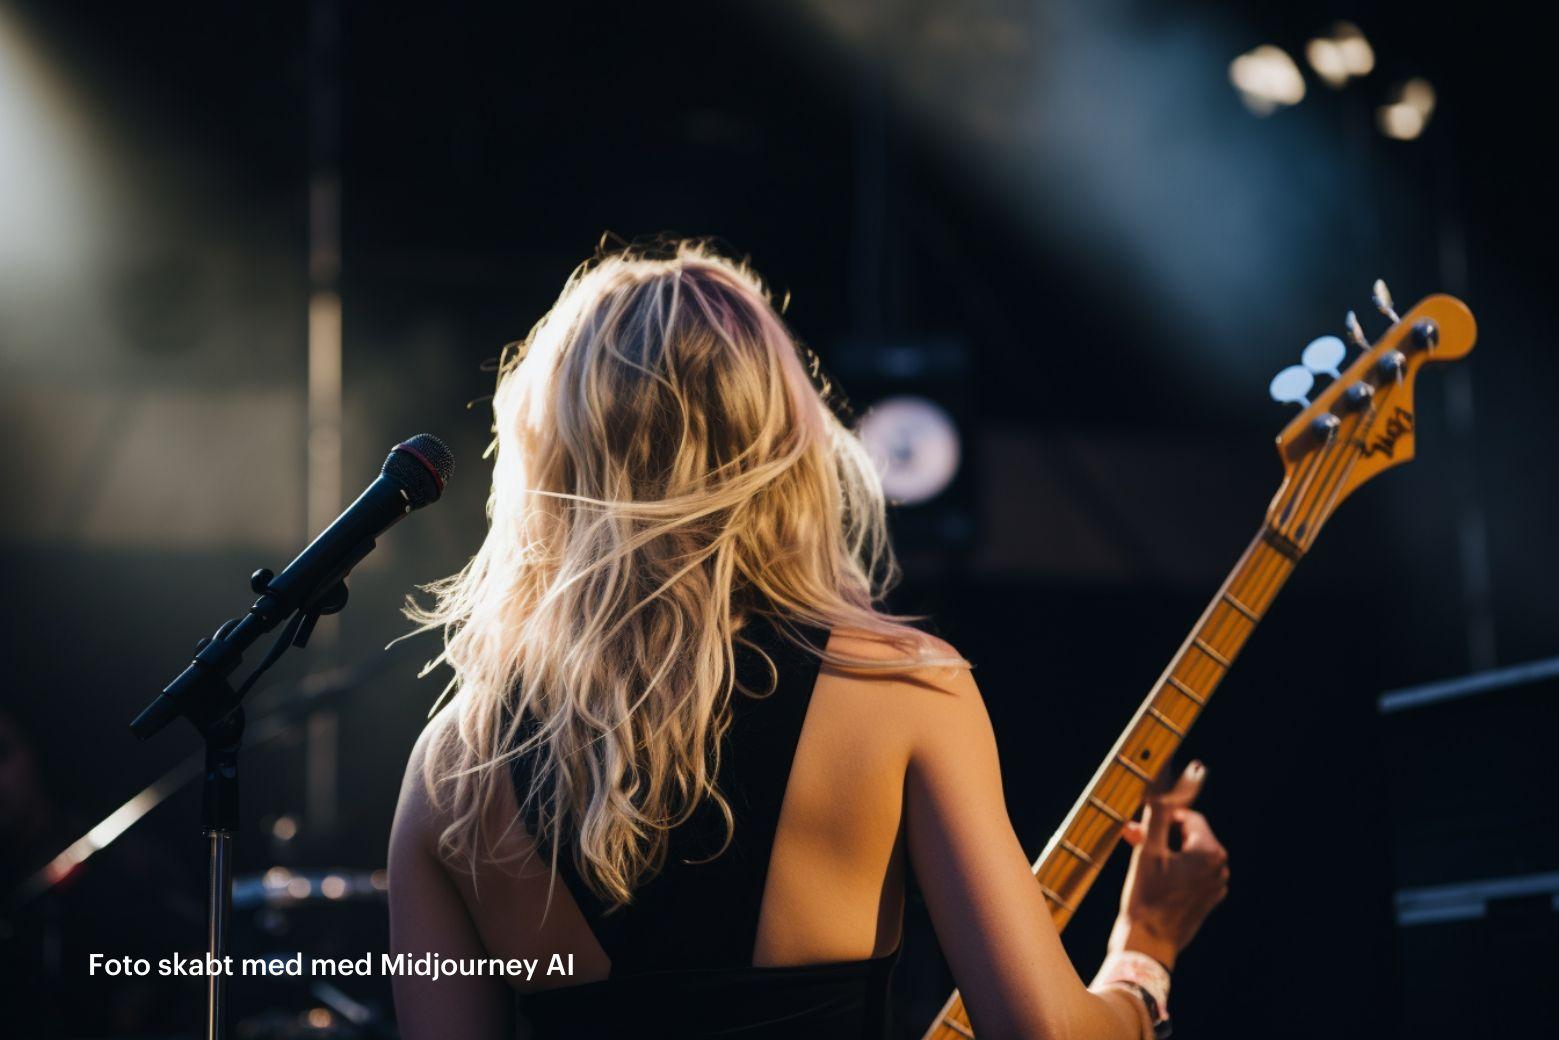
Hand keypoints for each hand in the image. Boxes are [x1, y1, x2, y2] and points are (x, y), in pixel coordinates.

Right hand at [1110, 760, 1228, 969]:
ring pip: (1187, 855)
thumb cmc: (1146, 897)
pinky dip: (1171, 871)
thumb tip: (1163, 776)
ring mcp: (1215, 887)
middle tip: (1132, 841)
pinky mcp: (1207, 901)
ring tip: (1138, 862)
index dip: (1162, 816)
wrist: (1147, 945)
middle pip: (1187, 835)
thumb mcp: (1147, 849)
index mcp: (1211, 852)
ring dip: (1163, 852)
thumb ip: (1158, 811)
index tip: (1140, 825)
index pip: (1188, 816)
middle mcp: (1220, 869)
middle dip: (1160, 835)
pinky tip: (1150, 881)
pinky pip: (1190, 875)